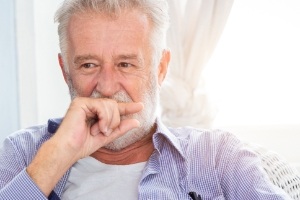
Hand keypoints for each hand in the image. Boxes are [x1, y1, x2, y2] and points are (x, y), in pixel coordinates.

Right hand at [27, 97, 142, 195]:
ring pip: (110, 105)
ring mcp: (85, 102)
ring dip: (109, 121)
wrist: (68, 150)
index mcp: (96, 112)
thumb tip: (136, 122)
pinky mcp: (81, 102)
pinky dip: (104, 118)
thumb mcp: (107, 136)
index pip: (115, 107)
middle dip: (115, 120)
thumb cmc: (82, 145)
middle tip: (105, 132)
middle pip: (114, 105)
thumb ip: (120, 128)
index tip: (141, 106)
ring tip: (99, 131)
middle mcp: (90, 105)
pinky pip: (102, 106)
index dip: (128, 107)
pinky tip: (96, 128)